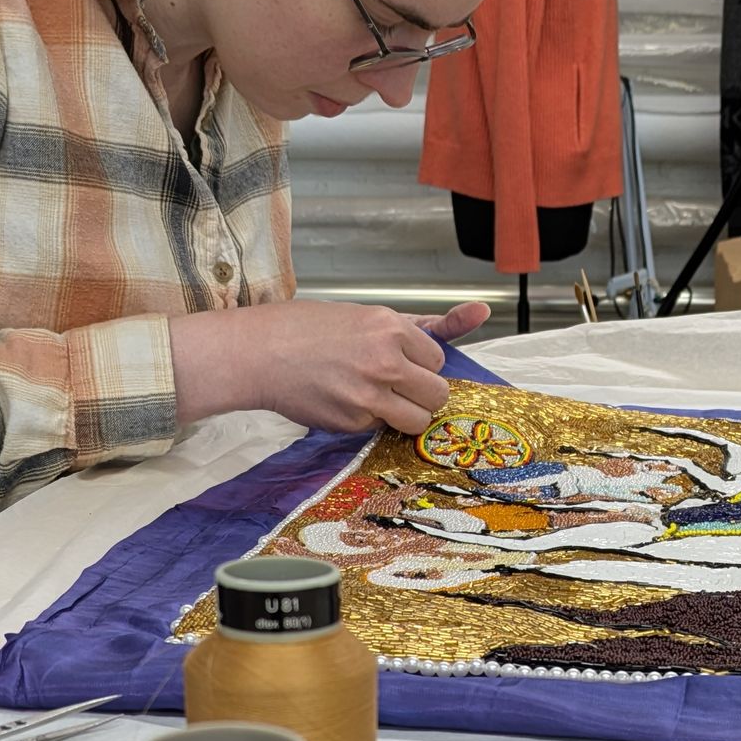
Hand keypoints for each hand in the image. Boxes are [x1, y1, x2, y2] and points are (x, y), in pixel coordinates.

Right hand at [170, 299, 488, 436]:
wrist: (258, 353)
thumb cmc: (307, 330)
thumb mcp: (366, 316)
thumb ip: (424, 325)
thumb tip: (482, 311)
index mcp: (391, 328)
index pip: (438, 361)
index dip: (418, 365)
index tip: (397, 362)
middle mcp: (386, 361)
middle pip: (438, 394)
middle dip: (420, 394)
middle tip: (391, 386)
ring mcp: (370, 395)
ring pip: (419, 420)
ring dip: (404, 414)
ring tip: (372, 398)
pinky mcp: (353, 422)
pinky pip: (382, 429)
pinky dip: (370, 422)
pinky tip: (343, 402)